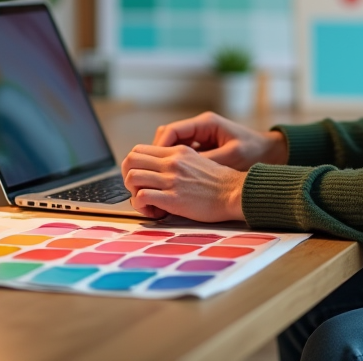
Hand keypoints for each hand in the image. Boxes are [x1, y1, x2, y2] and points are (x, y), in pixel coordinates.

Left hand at [122, 144, 246, 221]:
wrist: (235, 193)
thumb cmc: (219, 181)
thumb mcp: (197, 160)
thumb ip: (177, 161)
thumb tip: (161, 169)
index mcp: (176, 152)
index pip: (139, 150)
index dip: (133, 164)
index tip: (140, 177)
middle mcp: (171, 162)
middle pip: (130, 160)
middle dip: (127, 177)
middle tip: (137, 189)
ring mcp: (171, 179)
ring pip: (132, 177)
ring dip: (133, 192)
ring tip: (145, 202)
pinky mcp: (173, 198)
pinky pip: (142, 197)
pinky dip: (141, 206)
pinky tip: (153, 211)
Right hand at [151, 111, 288, 170]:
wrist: (270, 151)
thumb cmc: (253, 151)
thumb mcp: (230, 156)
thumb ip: (206, 160)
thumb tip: (181, 170)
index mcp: (205, 123)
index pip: (171, 131)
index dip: (159, 147)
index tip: (153, 165)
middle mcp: (200, 127)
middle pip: (167, 137)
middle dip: (157, 154)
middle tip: (151, 173)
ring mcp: (200, 136)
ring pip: (172, 145)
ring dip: (165, 160)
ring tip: (160, 178)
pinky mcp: (203, 147)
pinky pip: (182, 153)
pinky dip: (175, 164)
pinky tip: (174, 179)